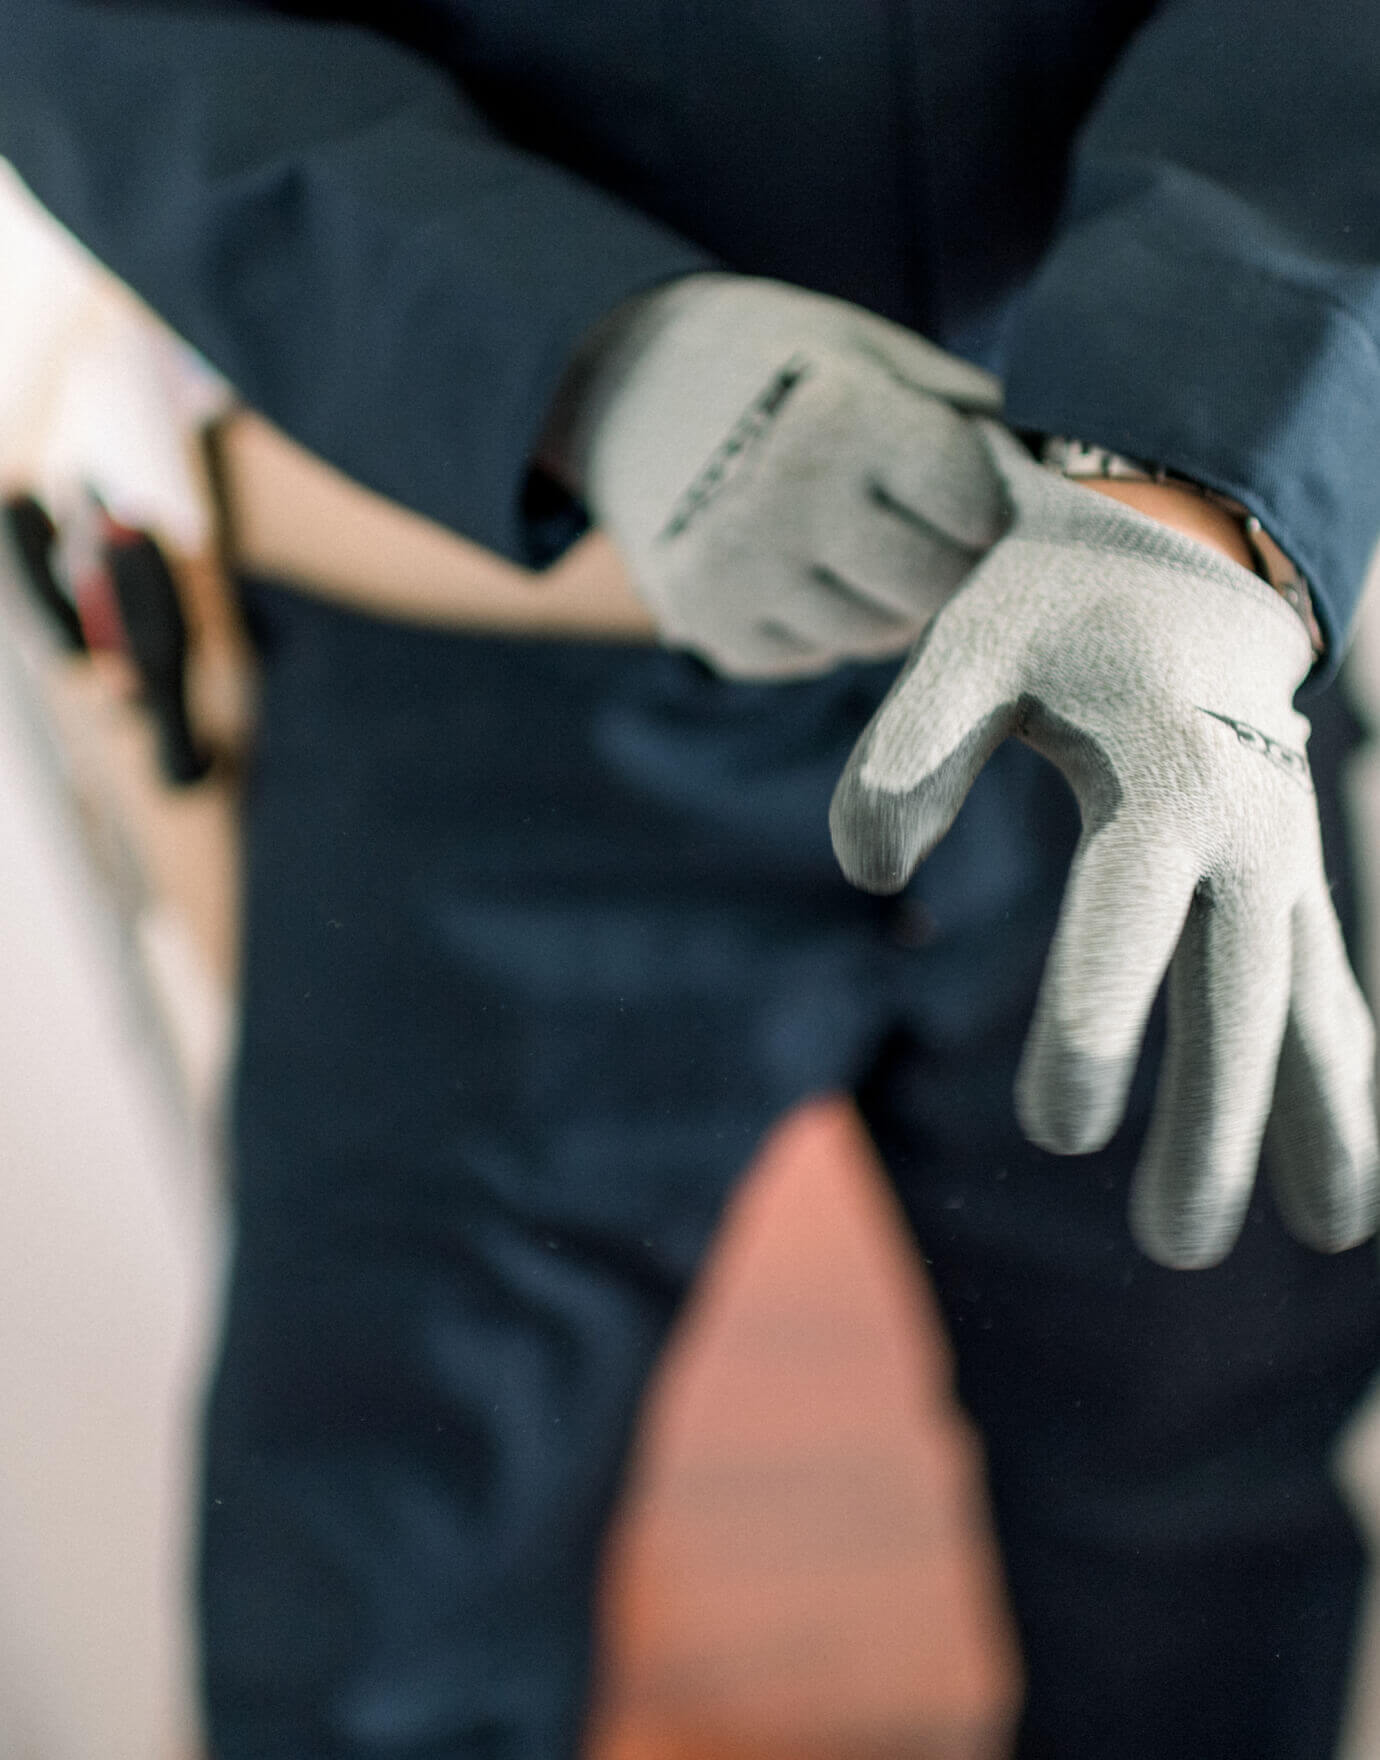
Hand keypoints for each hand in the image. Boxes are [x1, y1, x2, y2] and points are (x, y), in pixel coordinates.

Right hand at [563, 274, 1004, 676]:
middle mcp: (788, 508)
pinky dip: (822, 619)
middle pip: (930, 588)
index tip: (962, 487)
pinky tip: (794, 564)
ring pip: (875, 634)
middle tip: (919, 528)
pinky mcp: (710, 628)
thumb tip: (1043, 482)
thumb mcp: (865, 347)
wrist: (618, 386)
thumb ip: (958, 411)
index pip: (973, 512)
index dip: (980, 503)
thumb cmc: (768, 359)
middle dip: (942, 562)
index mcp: (842, 423)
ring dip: (883, 596)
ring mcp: (741, 578)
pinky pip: (814, 654)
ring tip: (850, 540)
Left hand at [830, 421, 1378, 1267]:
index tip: (1059, 1130)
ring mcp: (1284, 853)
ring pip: (1307, 1000)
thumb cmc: (1061, 604)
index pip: (1129, 919)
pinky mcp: (1289, 871)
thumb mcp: (971, 642)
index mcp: (1165, 774)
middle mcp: (1248, 826)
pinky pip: (1330, 981)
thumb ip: (909, 747)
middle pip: (1236, 992)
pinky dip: (1346, 1068)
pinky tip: (1345, 1157)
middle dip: (1211, 1122)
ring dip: (1313, 1118)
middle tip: (1172, 1248)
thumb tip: (866, 874)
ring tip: (1330, 1235)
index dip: (1095, 1025)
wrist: (1186, 550)